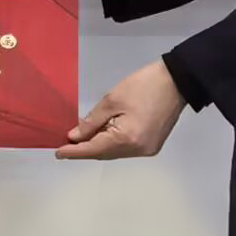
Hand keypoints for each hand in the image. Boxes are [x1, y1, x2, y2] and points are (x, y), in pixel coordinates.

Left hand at [56, 60, 185, 160]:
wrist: (177, 81)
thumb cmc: (143, 85)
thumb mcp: (112, 100)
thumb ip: (92, 121)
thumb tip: (76, 136)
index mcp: (127, 139)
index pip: (94, 149)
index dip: (75, 152)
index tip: (58, 153)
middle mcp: (137, 150)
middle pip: (105, 154)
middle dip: (86, 149)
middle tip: (67, 144)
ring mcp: (147, 150)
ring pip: (115, 152)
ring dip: (99, 146)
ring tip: (82, 138)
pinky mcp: (152, 145)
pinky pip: (126, 148)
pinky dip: (112, 143)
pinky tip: (103, 135)